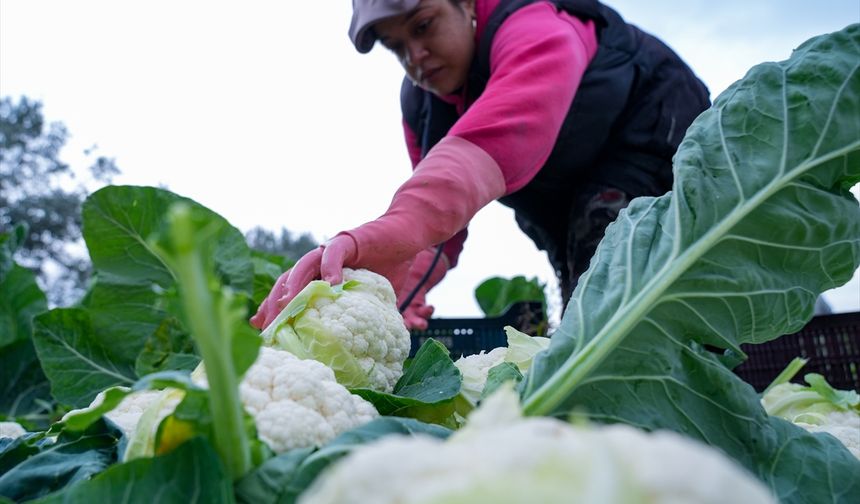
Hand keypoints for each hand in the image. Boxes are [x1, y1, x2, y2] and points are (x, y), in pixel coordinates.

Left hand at [251, 136, 504, 329]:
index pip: (291, 294)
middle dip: (276, 302)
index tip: (260, 330)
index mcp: (321, 277)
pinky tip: (330, 284)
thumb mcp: (370, 299)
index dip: (275, 310)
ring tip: (288, 304)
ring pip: (303, 266)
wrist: (408, 235)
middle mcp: (320, 262)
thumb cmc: (390, 267)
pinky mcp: (349, 240)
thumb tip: (361, 351)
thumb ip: (360, 317)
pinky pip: (333, 253)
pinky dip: (330, 267)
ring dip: (294, 284)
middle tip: (266, 323)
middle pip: (289, 281)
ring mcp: (332, 251)